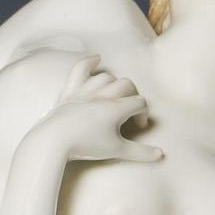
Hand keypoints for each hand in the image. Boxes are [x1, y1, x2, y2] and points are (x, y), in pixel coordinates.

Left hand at [24, 56, 162, 163]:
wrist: (54, 141)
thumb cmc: (85, 146)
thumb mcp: (116, 150)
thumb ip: (139, 152)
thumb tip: (160, 155)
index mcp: (117, 108)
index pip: (140, 103)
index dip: (142, 114)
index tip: (137, 127)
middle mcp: (103, 95)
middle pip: (127, 85)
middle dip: (132, 96)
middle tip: (128, 111)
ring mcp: (86, 91)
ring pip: (106, 78)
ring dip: (114, 84)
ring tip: (116, 96)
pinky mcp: (70, 91)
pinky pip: (79, 70)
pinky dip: (88, 62)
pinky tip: (97, 60)